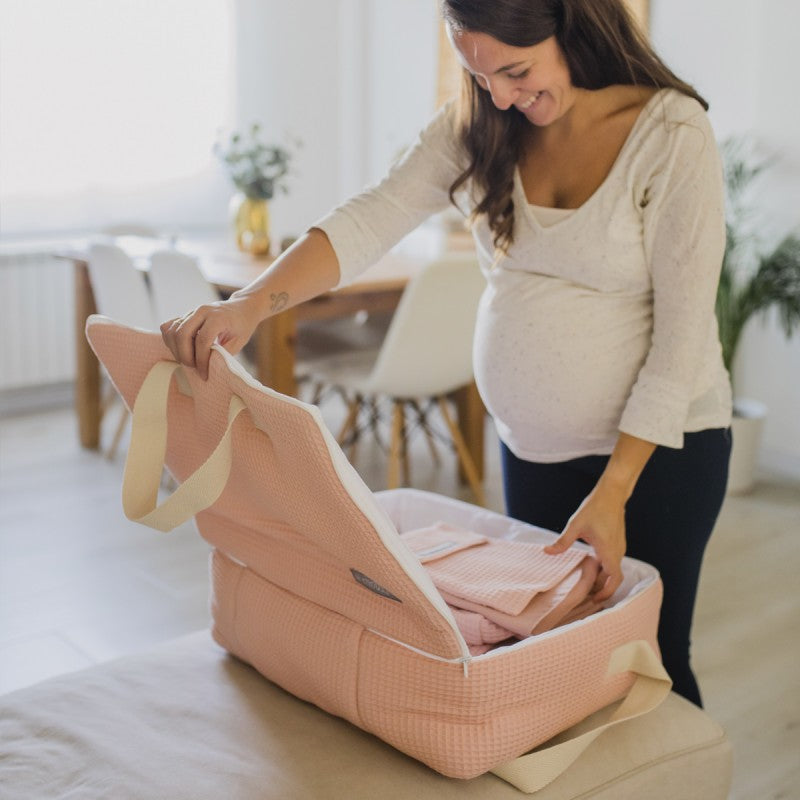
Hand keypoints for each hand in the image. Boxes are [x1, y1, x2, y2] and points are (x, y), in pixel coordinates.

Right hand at [160, 294, 260, 379]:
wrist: (241, 308)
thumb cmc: (242, 326)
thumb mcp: (239, 341)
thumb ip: (223, 353)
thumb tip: (207, 367)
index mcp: (218, 317)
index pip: (202, 340)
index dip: (201, 360)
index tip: (204, 374)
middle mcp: (202, 311)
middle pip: (182, 334)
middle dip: (185, 356)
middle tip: (193, 367)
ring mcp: (192, 312)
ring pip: (173, 331)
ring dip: (176, 350)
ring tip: (188, 361)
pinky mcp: (185, 315)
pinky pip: (169, 327)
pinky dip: (170, 341)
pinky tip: (181, 350)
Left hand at [543, 477, 627, 602]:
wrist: (611, 494)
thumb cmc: (594, 508)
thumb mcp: (575, 525)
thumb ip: (563, 541)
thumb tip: (546, 551)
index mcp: (608, 550)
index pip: (615, 579)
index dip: (607, 592)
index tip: (595, 599)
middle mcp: (617, 551)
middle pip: (613, 578)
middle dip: (601, 588)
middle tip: (585, 596)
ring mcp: (619, 547)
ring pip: (613, 570)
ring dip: (602, 578)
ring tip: (586, 584)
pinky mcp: (617, 543)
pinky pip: (612, 561)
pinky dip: (604, 569)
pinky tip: (590, 567)